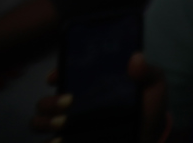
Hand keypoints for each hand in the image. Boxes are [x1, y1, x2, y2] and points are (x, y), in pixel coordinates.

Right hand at [31, 57, 167, 141]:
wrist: (150, 136)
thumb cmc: (147, 108)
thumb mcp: (153, 86)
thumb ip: (147, 72)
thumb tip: (136, 58)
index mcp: (90, 87)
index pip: (63, 76)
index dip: (55, 74)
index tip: (54, 77)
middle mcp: (74, 106)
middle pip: (46, 102)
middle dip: (50, 102)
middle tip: (68, 102)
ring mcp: (69, 127)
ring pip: (40, 122)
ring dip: (45, 122)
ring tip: (61, 124)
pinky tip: (59, 142)